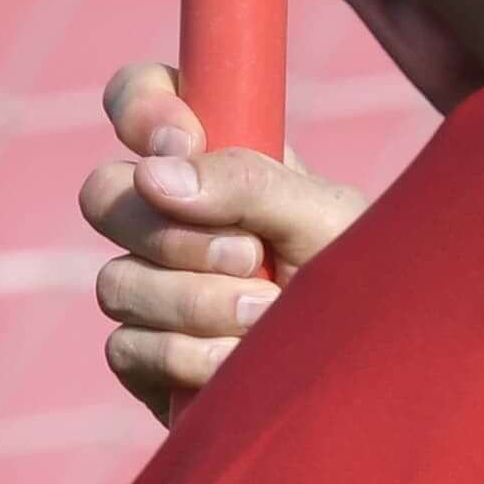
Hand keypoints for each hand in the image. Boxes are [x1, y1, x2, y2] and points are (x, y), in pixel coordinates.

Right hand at [82, 65, 365, 423]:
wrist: (379, 383)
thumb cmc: (368, 288)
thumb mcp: (327, 220)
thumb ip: (252, 184)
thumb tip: (155, 175)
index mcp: (223, 165)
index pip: (146, 100)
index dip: (143, 107)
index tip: (183, 139)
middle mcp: (175, 220)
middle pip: (103, 194)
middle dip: (174, 232)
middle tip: (250, 255)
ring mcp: (153, 289)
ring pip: (116, 281)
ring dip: (196, 301)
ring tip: (268, 316)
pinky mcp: (147, 359)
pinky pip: (127, 346)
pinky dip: (190, 355)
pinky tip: (240, 362)